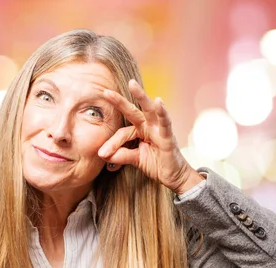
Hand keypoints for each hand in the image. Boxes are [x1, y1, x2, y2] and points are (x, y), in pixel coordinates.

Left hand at [98, 79, 203, 194]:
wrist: (173, 176)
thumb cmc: (155, 164)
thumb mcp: (135, 159)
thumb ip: (121, 155)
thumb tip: (103, 155)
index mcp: (138, 130)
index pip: (122, 133)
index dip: (111, 143)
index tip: (102, 154)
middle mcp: (148, 126)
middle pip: (132, 111)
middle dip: (119, 101)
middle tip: (105, 92)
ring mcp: (159, 129)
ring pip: (148, 110)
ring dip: (141, 96)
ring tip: (132, 84)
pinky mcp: (168, 136)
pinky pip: (165, 123)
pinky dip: (163, 113)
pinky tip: (159, 101)